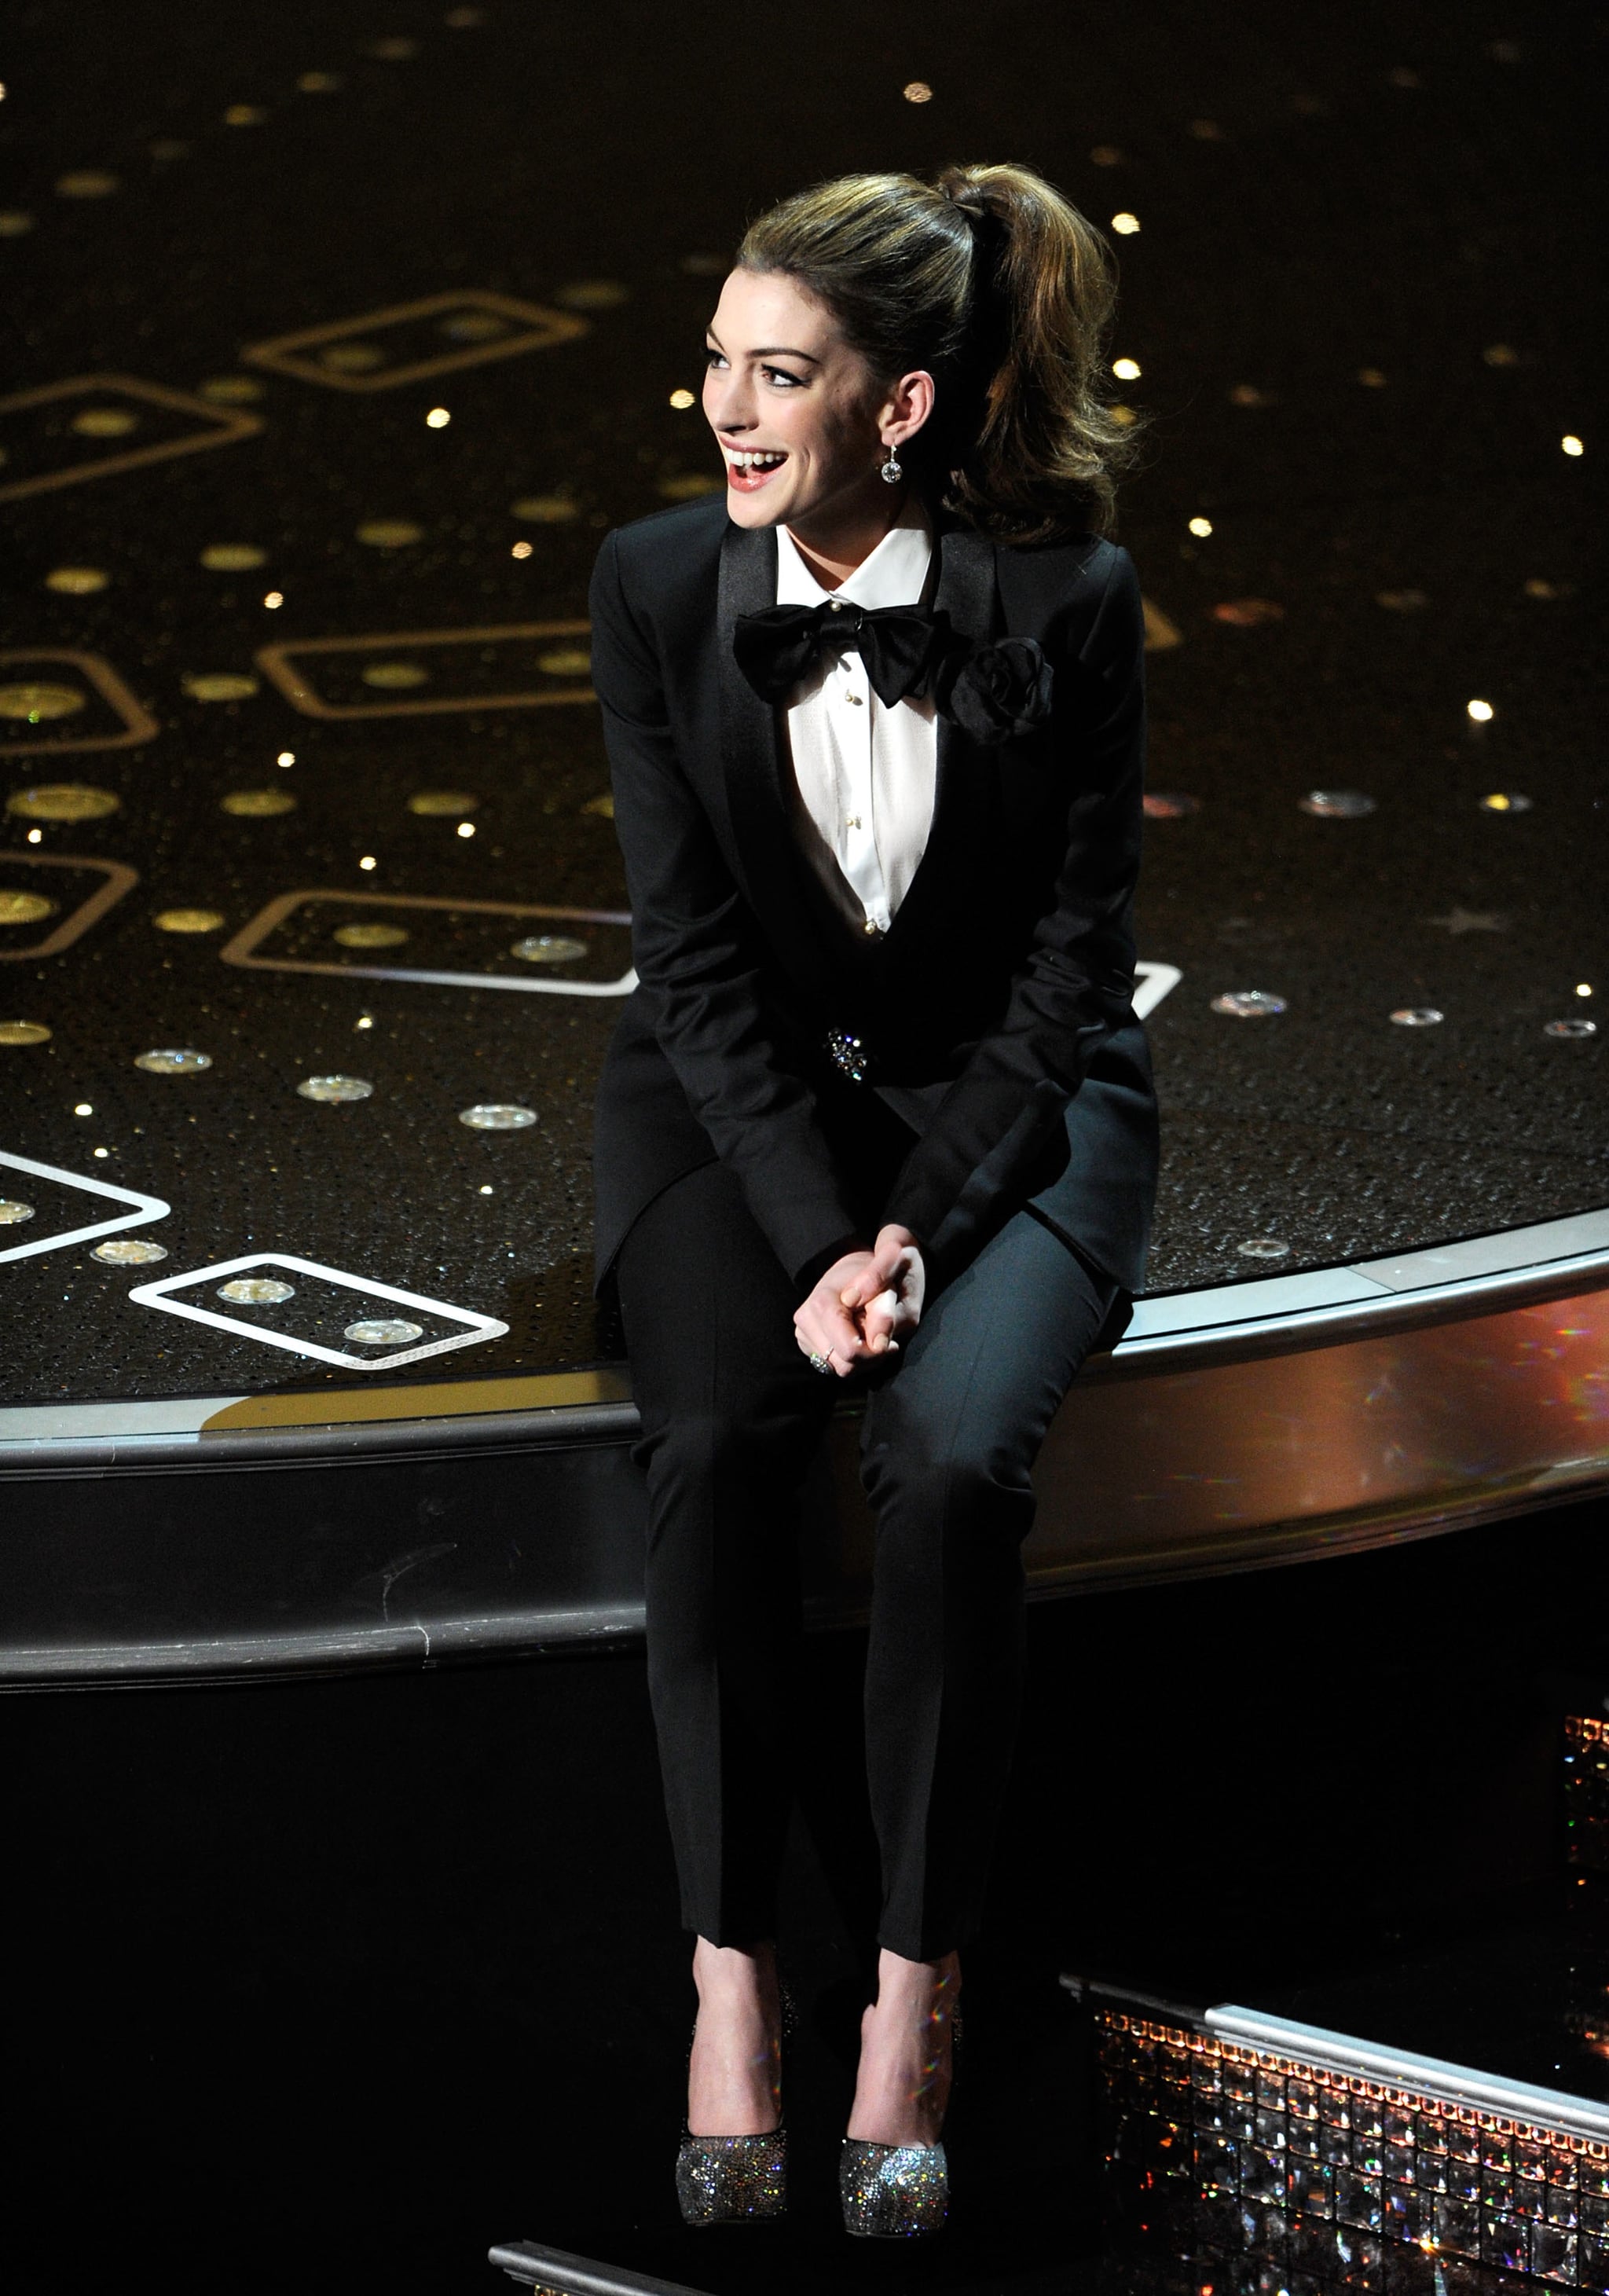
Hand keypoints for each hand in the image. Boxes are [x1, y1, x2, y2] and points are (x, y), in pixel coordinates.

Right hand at [793, 1226, 924, 1378]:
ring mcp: (802, 1331)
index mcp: (822, 1303)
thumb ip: (885, 1312)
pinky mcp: (805, 1341)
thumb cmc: (878, 1272)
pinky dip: (850, 1358)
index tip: (890, 1340)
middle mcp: (805, 1319)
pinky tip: (858, 1337)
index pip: (851, 1350)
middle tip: (884, 1339)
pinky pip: (832, 1365)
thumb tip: (879, 1344)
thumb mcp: (890, 1287)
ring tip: (872, 1335)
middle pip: (844, 1366)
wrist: (856, 1264)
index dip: (877, 1352)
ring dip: (861, 1360)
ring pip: (838, 1369)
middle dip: (869, 1359)